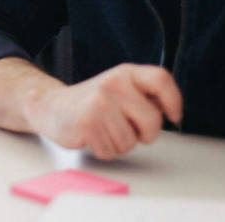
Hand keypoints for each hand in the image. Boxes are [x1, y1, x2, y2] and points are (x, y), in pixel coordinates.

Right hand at [23, 64, 181, 158]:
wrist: (51, 106)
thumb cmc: (91, 103)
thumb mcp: (119, 89)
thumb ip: (143, 96)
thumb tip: (167, 111)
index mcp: (125, 73)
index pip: (161, 79)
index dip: (174, 100)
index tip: (173, 116)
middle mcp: (114, 83)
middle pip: (153, 121)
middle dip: (145, 135)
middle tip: (129, 130)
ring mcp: (100, 102)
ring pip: (131, 141)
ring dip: (120, 144)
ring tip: (104, 130)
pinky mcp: (88, 123)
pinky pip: (111, 151)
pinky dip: (104, 150)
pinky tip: (93, 137)